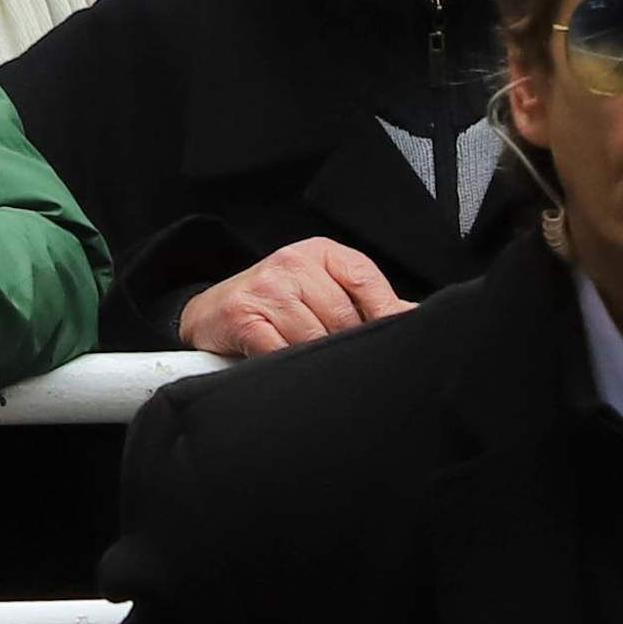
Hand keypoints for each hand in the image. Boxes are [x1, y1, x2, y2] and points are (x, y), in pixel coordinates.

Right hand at [178, 236, 404, 357]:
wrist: (210, 312)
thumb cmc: (274, 303)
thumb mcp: (319, 288)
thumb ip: (364, 300)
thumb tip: (412, 318)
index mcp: (318, 252)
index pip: (366, 280)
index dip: (385, 315)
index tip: (393, 342)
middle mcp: (291, 263)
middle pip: (343, 317)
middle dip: (348, 346)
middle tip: (344, 362)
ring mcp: (266, 289)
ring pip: (315, 339)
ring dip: (318, 361)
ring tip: (314, 367)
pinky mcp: (243, 317)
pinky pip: (282, 353)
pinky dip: (291, 367)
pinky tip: (291, 370)